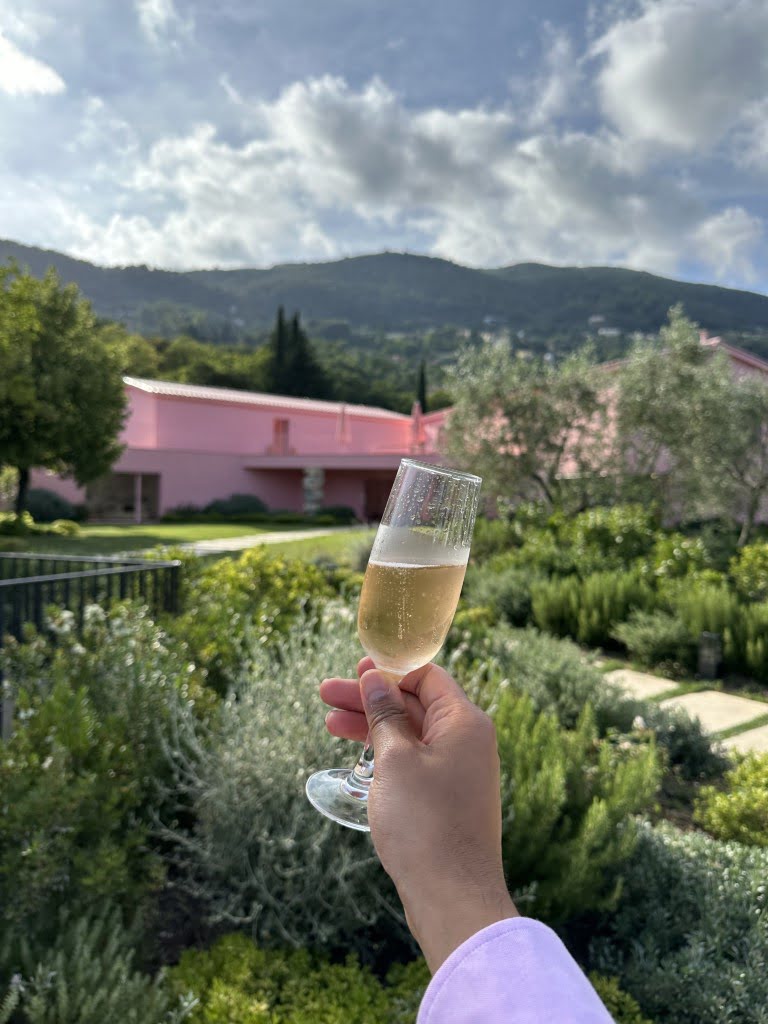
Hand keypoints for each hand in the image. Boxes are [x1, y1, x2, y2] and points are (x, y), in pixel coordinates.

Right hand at [320, 658, 517, 970]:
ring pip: (410, 733)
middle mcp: (467, 741)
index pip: (426, 677)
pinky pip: (415, 760)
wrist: (452, 897)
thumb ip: (384, 714)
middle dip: (370, 698)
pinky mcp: (448, 796)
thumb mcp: (396, 759)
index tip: (353, 670)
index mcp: (465, 722)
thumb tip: (374, 678)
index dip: (388, 670)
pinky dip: (386, 753)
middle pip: (414, 704)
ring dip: (372, 725)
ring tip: (329, 724)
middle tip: (326, 695)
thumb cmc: (425, 823)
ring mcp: (459, 770)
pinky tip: (358, 755)